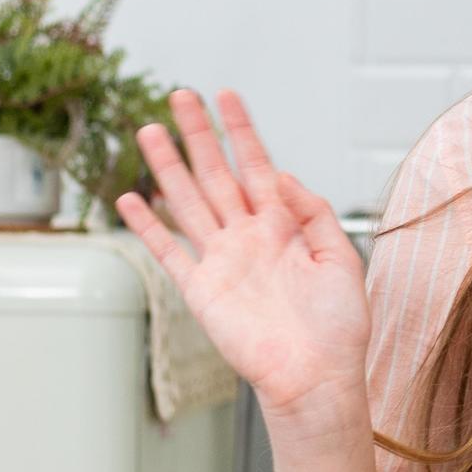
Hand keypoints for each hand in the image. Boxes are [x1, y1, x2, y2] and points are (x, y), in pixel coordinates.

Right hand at [114, 90, 369, 426]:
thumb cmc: (338, 327)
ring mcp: (222, 261)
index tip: (226, 96)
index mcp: (285, 226)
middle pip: (217, 174)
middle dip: (198, 135)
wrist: (317, 376)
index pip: (257, 166)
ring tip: (149, 130)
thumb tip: (281, 175)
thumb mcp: (341, 259)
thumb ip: (314, 213)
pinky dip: (147, 228)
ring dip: (168, 168)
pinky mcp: (202, 290)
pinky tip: (130, 200)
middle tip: (179, 95)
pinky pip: (169, 252)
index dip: (241, 131)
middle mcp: (249, 237)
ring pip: (188, 202)